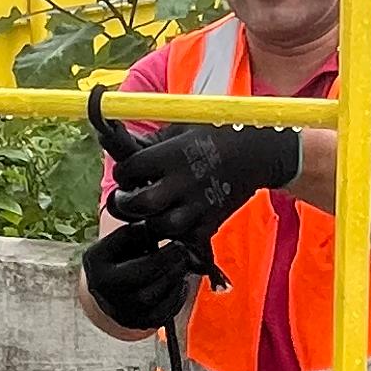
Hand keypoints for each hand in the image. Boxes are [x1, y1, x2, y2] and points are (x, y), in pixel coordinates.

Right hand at [80, 227, 201, 333]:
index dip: (163, 258)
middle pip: (148, 291)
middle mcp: (110, 302)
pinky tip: (179, 281)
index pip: (138, 271)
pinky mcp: (141, 324)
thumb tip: (157, 227)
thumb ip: (135, 233)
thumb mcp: (117, 242)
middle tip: (185, 254)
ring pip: (158, 304)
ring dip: (175, 282)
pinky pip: (165, 313)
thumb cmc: (117, 258)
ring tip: (182, 264)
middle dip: (171, 271)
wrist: (109, 288)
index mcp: (101, 277)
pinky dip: (177, 296)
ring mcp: (126, 317)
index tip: (179, 244)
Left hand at [103, 114, 299, 247]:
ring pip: (160, 228)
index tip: (129, 172)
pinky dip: (175, 238)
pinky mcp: (211, 223)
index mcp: (172, 154)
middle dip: (127, 203)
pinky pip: (184, 241)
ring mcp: (198, 205)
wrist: (256, 152)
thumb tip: (114, 142)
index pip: (130, 169)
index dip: (124, 172)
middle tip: (129, 199)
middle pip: (141, 204)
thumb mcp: (180, 129)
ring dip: (150, 223)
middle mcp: (183, 182)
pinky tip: (173, 224)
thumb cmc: (214, 135)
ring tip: (151, 213)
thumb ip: (150, 142)